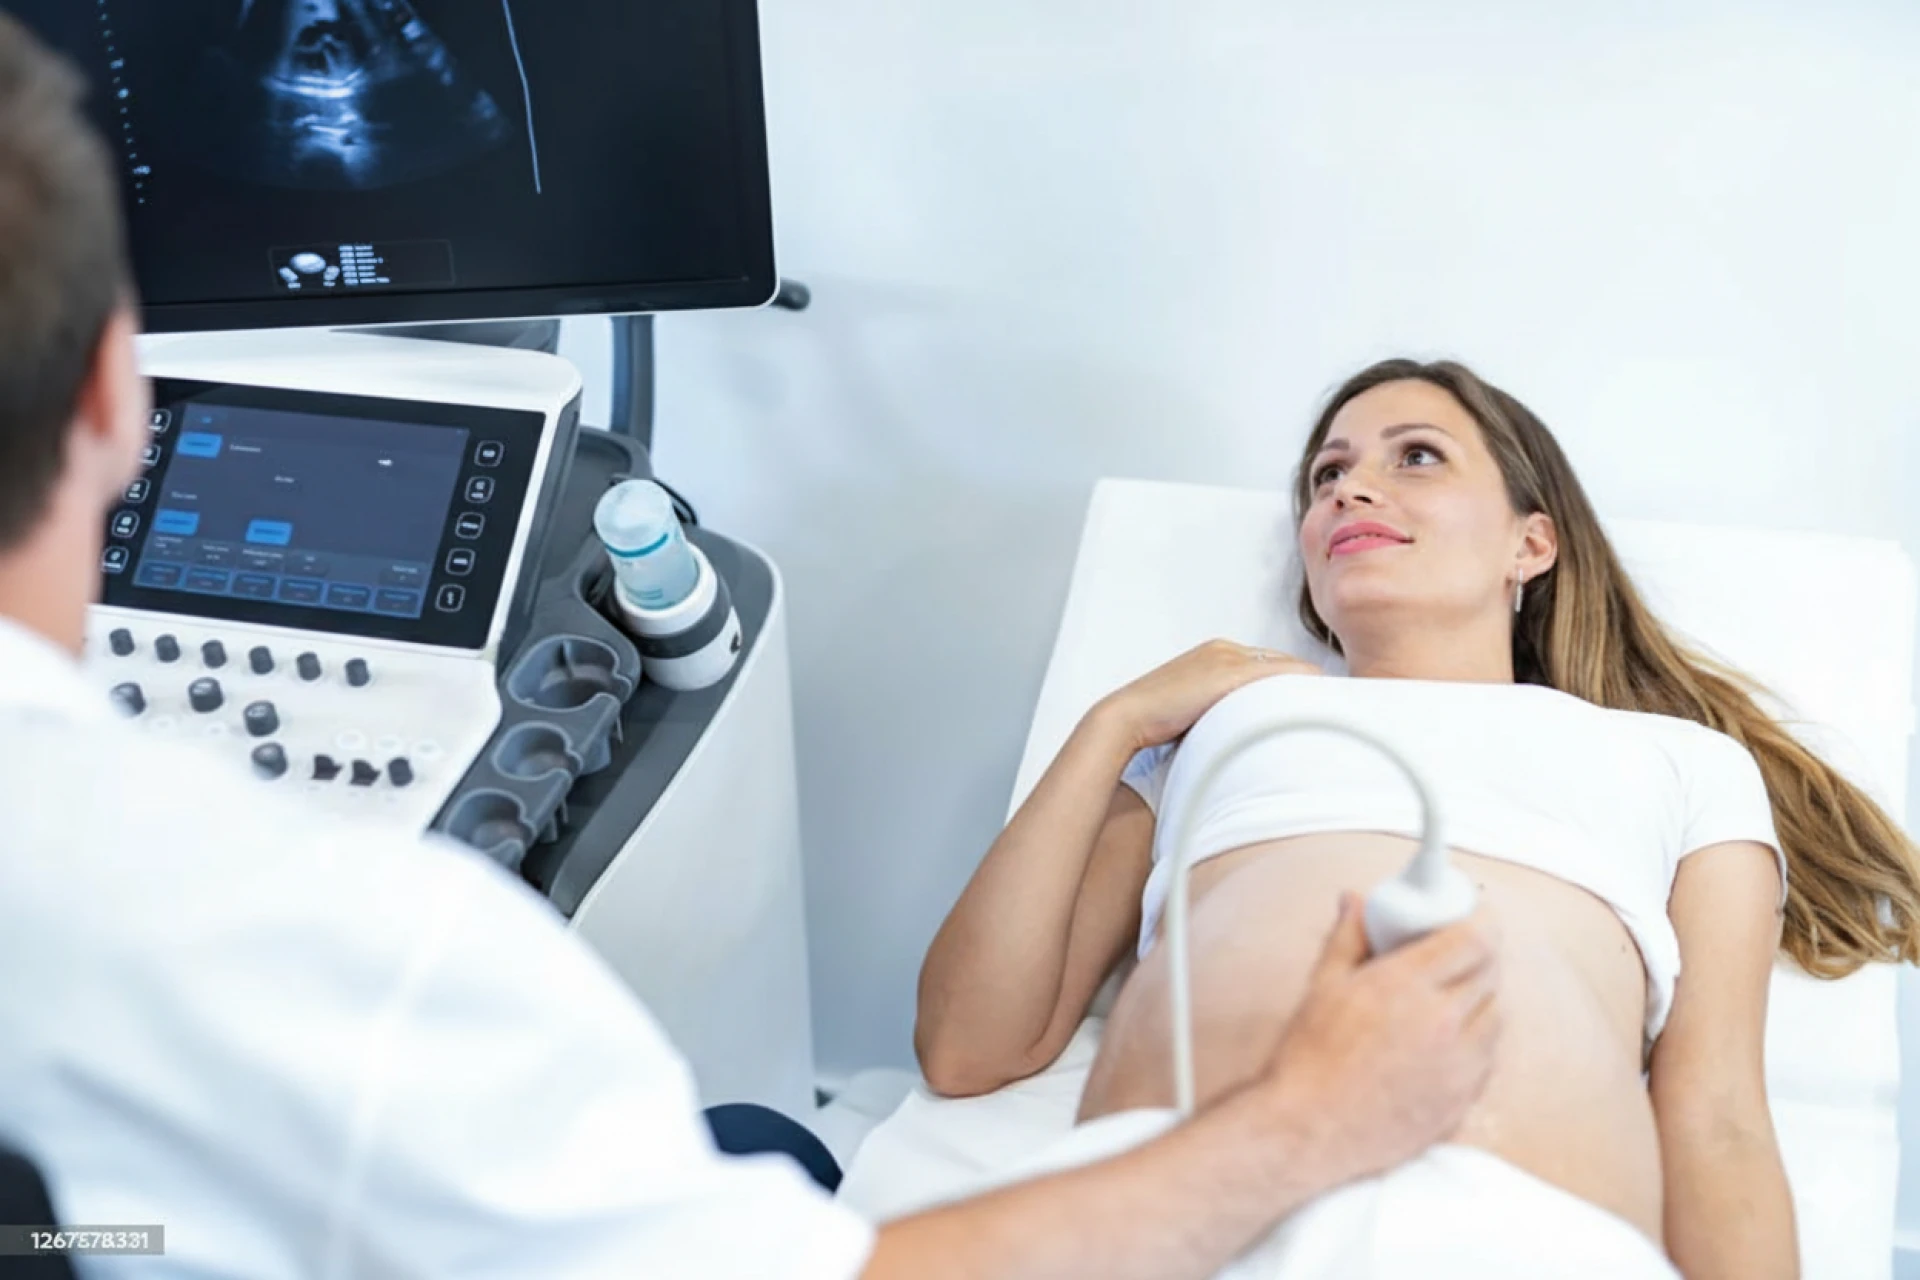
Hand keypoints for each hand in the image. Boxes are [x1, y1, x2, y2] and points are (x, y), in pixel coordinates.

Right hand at [1097, 639, 1321, 750]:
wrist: (1127, 718)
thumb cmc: (1155, 723)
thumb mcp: (1195, 711)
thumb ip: (1221, 710)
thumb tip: (1246, 731)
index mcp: (1215, 653)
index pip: (1266, 662)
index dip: (1286, 683)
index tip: (1303, 703)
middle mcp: (1224, 649)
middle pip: (1280, 661)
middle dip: (1299, 682)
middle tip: (1326, 707)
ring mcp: (1226, 658)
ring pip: (1284, 666)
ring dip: (1303, 688)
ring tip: (1327, 709)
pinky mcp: (1228, 672)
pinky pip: (1281, 673)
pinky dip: (1302, 686)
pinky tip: (1318, 703)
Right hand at [1256, 891, 1500, 1183]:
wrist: (1308, 1129)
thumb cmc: (1309, 1057)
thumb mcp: (1323, 985)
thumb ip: (1349, 937)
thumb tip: (1355, 900)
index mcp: (1406, 985)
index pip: (1475, 940)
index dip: (1483, 921)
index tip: (1477, 914)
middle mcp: (1442, 1022)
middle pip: (1492, 973)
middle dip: (1482, 954)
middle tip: (1464, 950)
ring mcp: (1457, 1066)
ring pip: (1497, 1016)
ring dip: (1484, 998)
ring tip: (1457, 996)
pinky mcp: (1461, 1100)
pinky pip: (1488, 1058)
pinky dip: (1478, 1041)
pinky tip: (1450, 1040)